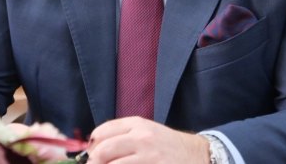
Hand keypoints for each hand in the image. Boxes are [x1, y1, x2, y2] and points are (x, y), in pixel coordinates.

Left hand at [84, 117, 209, 163]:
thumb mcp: (145, 131)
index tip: (89, 156)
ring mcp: (149, 157)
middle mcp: (142, 138)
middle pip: (103, 151)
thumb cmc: (165, 144)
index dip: (91, 147)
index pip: (101, 133)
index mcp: (136, 124)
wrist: (196, 155)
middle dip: (94, 162)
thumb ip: (122, 136)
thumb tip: (93, 149)